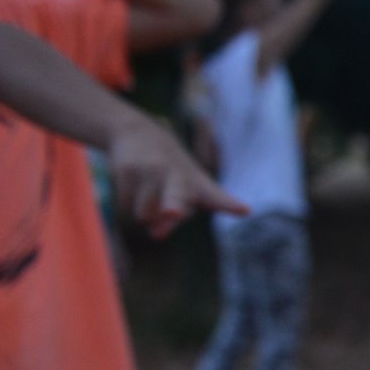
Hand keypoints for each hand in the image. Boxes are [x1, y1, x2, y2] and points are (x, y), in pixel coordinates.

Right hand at [106, 115, 246, 238]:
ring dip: (143, 213)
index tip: (244, 211)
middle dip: (173, 207)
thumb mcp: (182, 194)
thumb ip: (175, 221)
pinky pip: (125, 206)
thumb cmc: (170, 174)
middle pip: (175, 199)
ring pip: (143, 216)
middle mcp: (178, 177)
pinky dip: (127, 204)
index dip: (229, 205)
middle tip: (173, 212)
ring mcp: (152, 172)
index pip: (217, 197)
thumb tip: (156, 235)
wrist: (139, 134)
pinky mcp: (128, 170)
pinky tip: (134, 185)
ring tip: (148, 191)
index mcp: (199, 185)